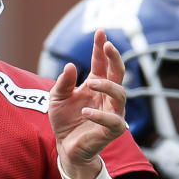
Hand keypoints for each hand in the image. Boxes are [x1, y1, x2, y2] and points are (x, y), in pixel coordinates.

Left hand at [48, 28, 128, 178]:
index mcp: (95, 85)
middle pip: (118, 73)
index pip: (101, 63)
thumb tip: (71, 65)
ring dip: (108, 85)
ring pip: (121, 94)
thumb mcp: (57, 98)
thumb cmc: (64, 121)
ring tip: (91, 83)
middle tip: (108, 46)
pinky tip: (85, 111)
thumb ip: (63, 82)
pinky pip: (113, 120)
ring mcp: (112, 112)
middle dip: (114, 58)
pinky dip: (99, 115)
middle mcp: (107, 96)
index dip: (101, 47)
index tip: (100, 31)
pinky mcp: (112, 130)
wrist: (66, 147)